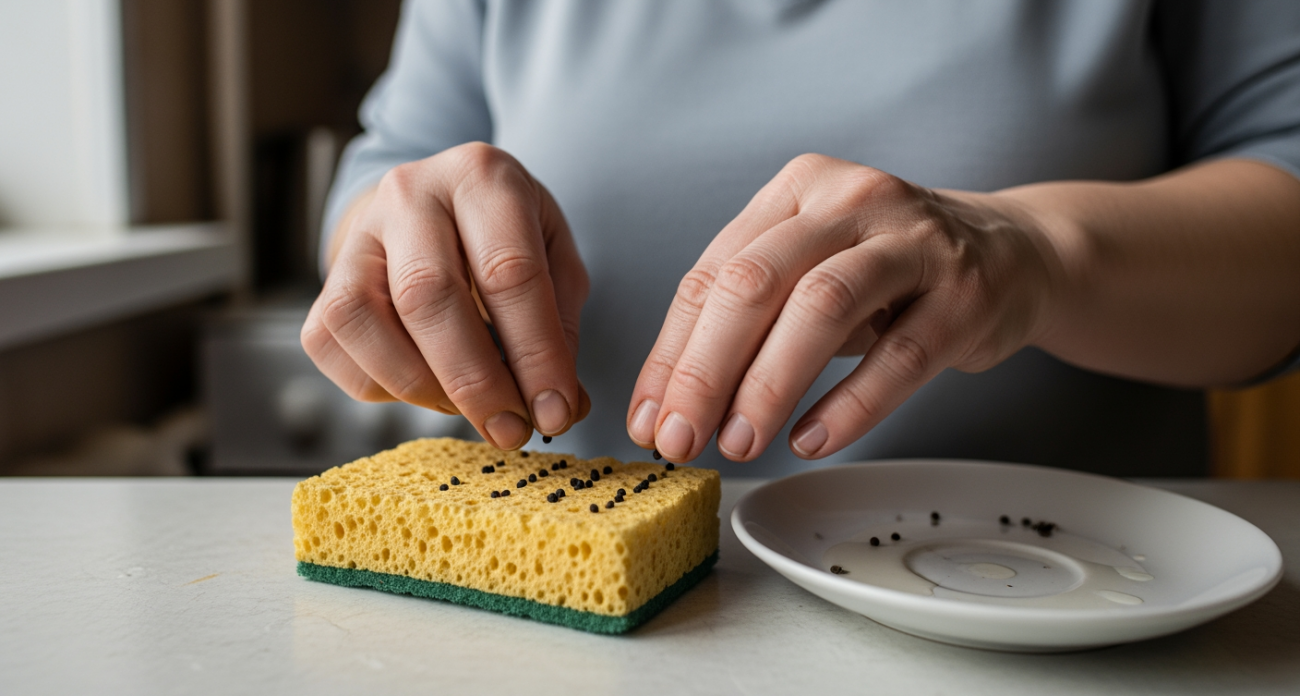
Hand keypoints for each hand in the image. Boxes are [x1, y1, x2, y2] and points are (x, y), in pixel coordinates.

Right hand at [302, 143, 590, 449]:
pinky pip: (335, 347)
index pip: (507, 272)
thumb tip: (560, 408)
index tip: (555, 411)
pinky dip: (383, 386)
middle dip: (476, 381)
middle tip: (511, 430)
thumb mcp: (555, 261)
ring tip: (469, 409)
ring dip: (423, 387)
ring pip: (365, 321)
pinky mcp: (324, 282)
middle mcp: (409, 194)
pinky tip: (428, 387)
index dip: (534, 354)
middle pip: (428, 296)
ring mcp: (357, 235)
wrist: (436, 206)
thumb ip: (561, 329)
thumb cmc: (505, 239)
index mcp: (481, 177)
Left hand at [627, 154, 1063, 461]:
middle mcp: (851, 200)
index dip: (672, 352)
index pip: (713, 273)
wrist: (1013, 252)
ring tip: (740, 443)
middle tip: (680, 440)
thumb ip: (748, 322)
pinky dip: (850, 405)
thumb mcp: (812, 271)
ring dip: (769, 385)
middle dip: (705, 370)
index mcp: (798, 189)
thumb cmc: (890, 273)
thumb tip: (670, 406)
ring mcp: (913, 242)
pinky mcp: (964, 293)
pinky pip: (900, 355)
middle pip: (756, 282)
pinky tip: (812, 440)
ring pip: (821, 308)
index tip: (649, 419)